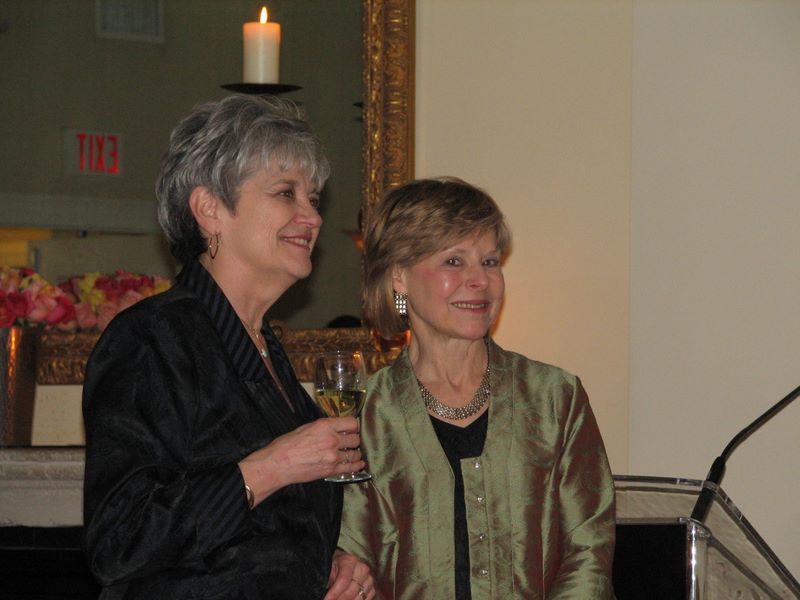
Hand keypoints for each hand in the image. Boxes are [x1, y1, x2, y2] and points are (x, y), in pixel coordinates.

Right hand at [238, 417, 364, 504]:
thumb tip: (335, 428)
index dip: (352, 426)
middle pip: (355, 439)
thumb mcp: (306, 427)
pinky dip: (356, 466)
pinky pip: (350, 468)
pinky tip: (359, 464)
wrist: (277, 464)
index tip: (351, 429)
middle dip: (353, 440)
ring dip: (354, 454)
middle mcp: (332, 440)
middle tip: (349, 443)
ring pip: (355, 454)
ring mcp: (333, 456)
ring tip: (352, 454)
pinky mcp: (331, 470)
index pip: (352, 422)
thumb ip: (323, 428)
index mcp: (325, 426)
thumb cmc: (286, 445)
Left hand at [324, 549, 375, 599]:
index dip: (334, 593)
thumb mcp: (329, 568)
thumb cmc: (335, 565)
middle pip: (351, 591)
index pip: (343, 580)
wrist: (345, 562)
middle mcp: (362, 568)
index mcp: (350, 560)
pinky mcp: (372, 588)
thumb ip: (328, 580)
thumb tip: (324, 594)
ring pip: (359, 598)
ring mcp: (369, 578)